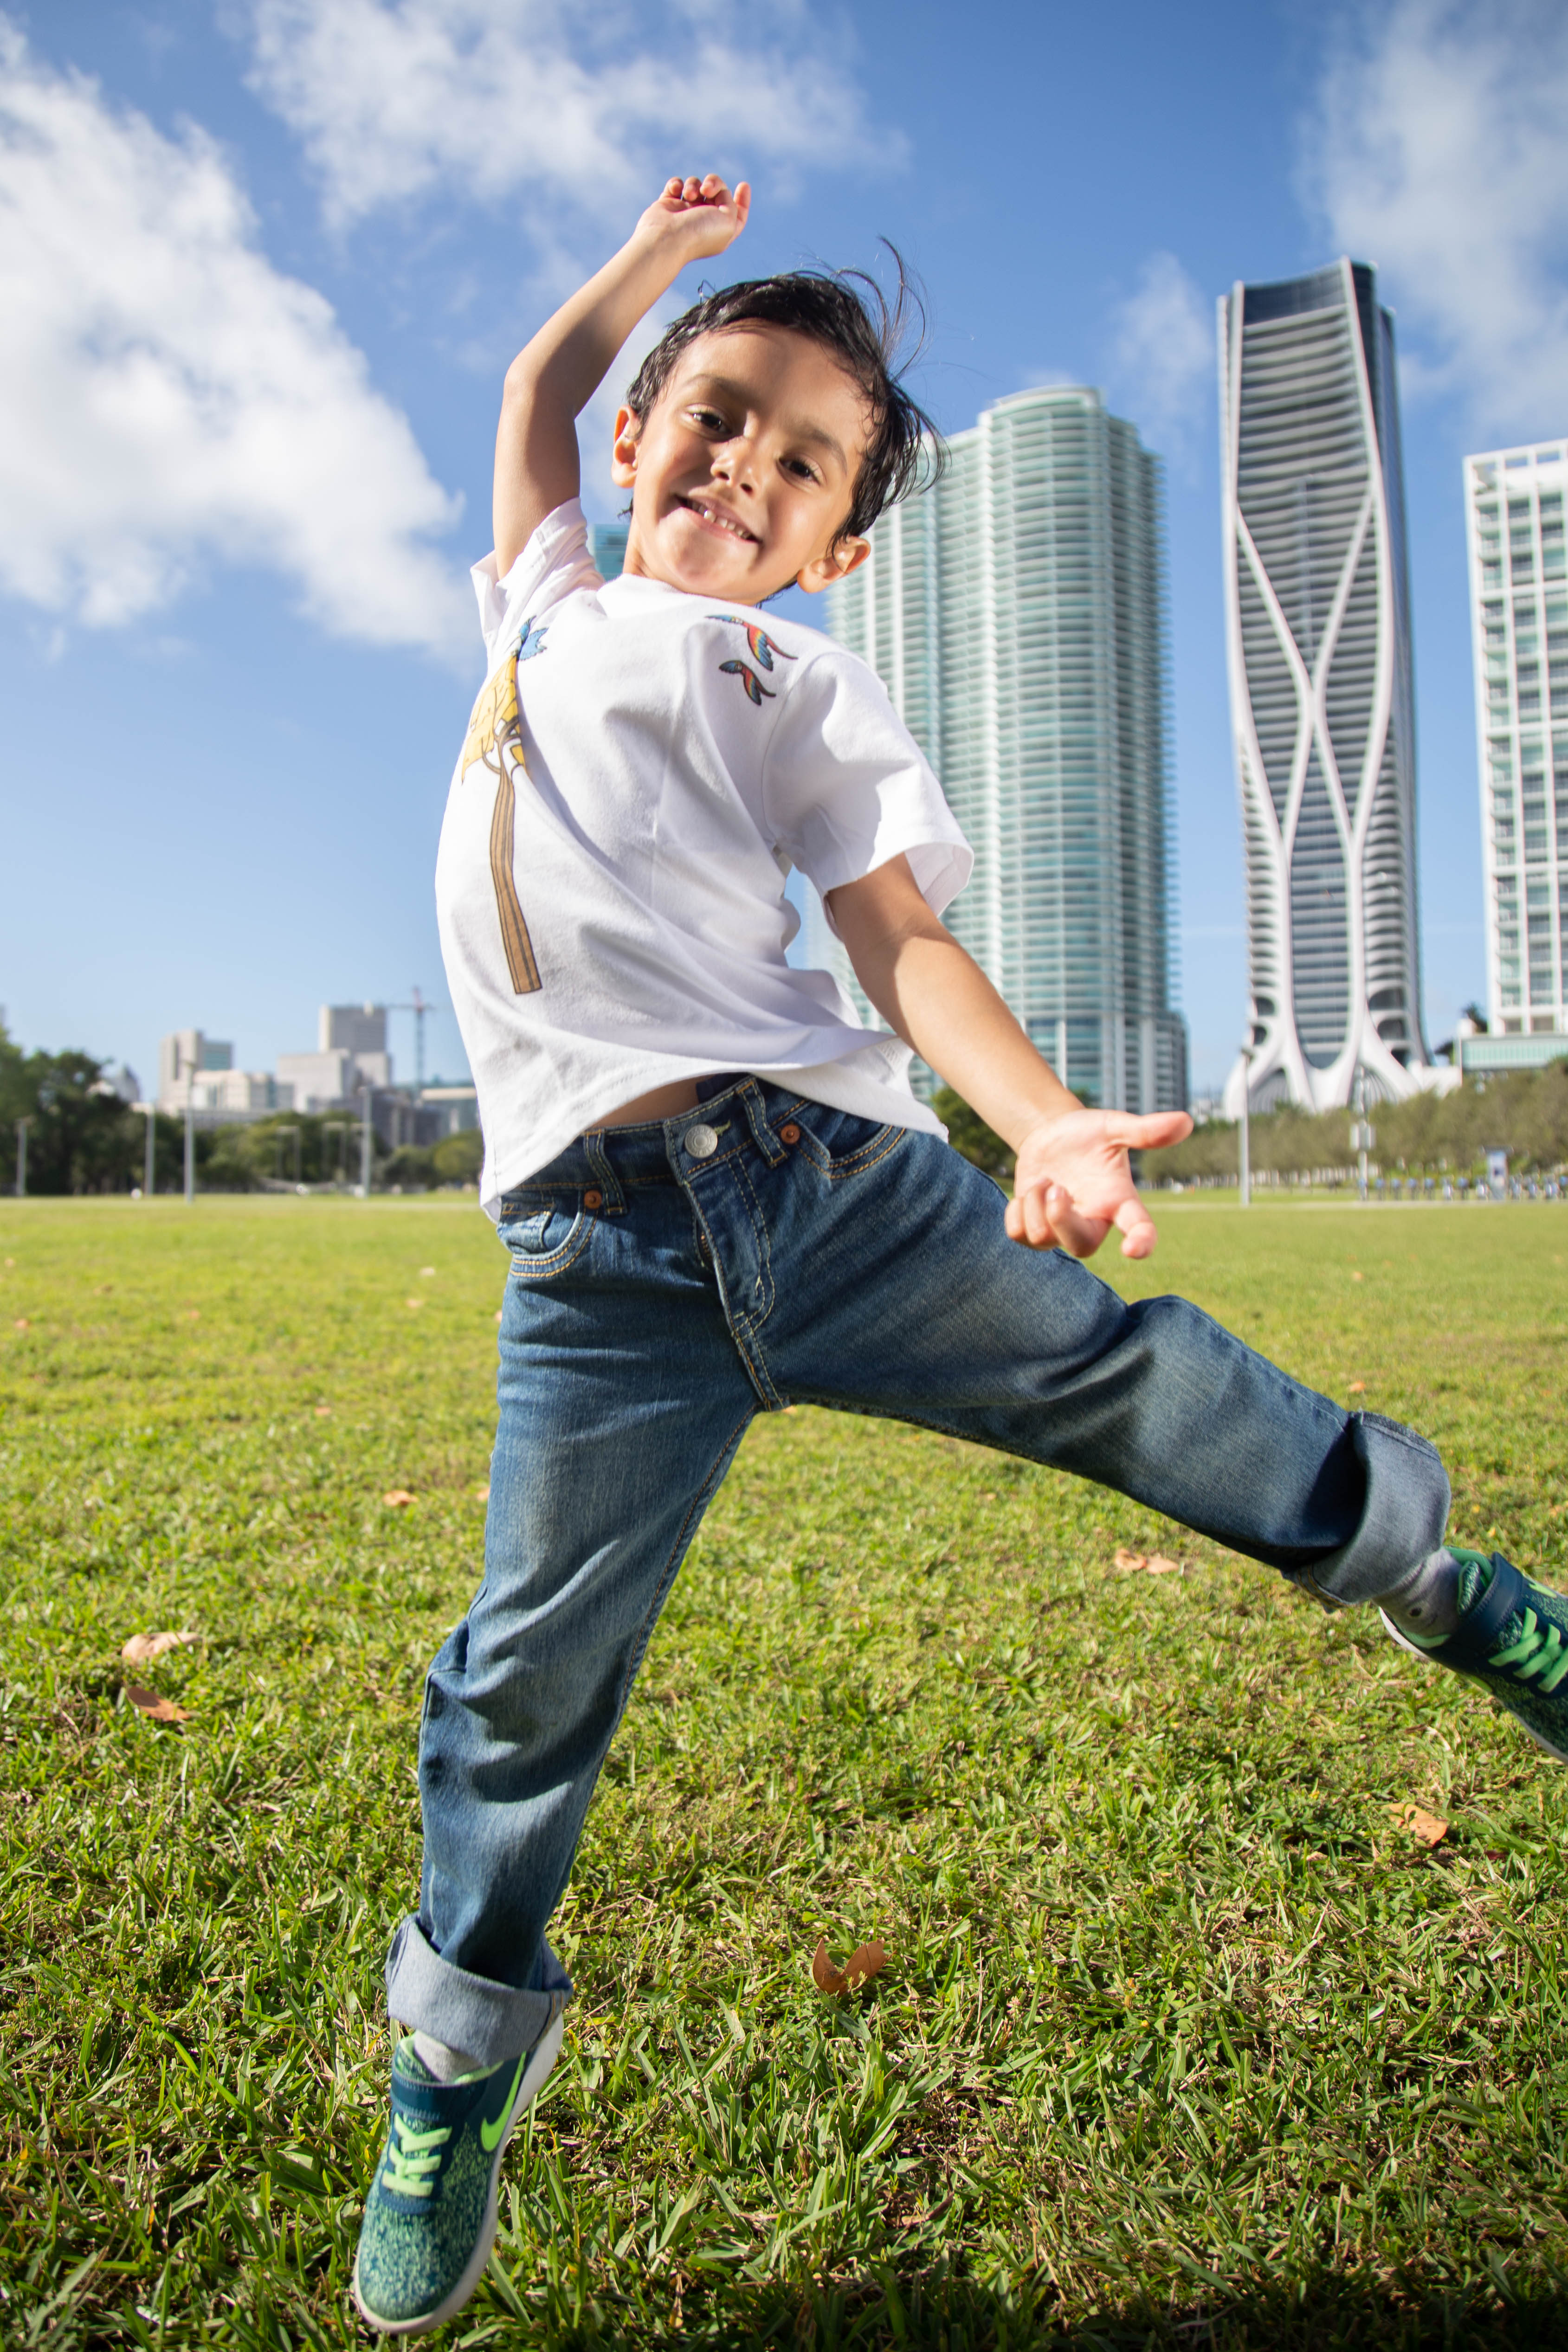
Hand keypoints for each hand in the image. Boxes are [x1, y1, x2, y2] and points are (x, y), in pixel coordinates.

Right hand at [634, 174, 750, 264]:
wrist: (666, 238)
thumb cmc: (699, 233)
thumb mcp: (729, 220)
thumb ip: (731, 203)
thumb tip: (716, 192)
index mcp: (721, 231)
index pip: (736, 214)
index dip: (742, 200)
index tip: (743, 185)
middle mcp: (704, 221)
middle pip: (718, 192)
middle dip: (715, 184)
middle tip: (707, 189)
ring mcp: (686, 212)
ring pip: (696, 185)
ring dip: (694, 184)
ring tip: (689, 195)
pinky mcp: (669, 205)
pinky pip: (676, 185)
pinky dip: (676, 183)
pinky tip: (675, 190)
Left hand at [1006, 1108, 1192, 1260]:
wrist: (1051, 1135)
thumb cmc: (1088, 1134)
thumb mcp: (1113, 1127)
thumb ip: (1145, 1131)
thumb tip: (1187, 1122)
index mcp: (1119, 1201)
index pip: (1140, 1228)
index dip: (1141, 1242)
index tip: (1133, 1250)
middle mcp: (1094, 1222)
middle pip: (1082, 1246)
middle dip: (1061, 1218)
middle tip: (1055, 1187)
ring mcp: (1063, 1231)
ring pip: (1043, 1238)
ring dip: (1034, 1203)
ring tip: (1044, 1180)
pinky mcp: (1036, 1230)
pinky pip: (1019, 1235)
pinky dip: (1017, 1211)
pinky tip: (1028, 1194)